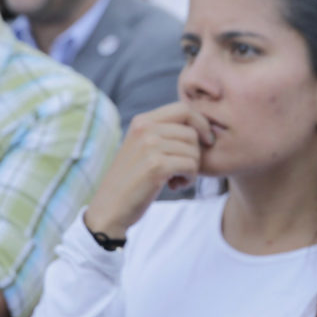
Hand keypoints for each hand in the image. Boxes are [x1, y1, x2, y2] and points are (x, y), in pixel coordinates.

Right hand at [83, 103, 213, 237]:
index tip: (206, 140)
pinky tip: (175, 185)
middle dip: (195, 153)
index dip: (201, 123)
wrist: (110, 207)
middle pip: (192, 133)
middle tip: (181, 170)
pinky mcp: (156, 166)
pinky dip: (189, 179)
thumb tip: (200, 125)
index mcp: (142, 121)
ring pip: (193, 151)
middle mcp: (145, 129)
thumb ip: (163, 133)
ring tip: (175, 179)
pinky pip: (191, 166)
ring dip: (191, 169)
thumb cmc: (132, 180)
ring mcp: (150, 146)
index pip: (183, 109)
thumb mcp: (142, 147)